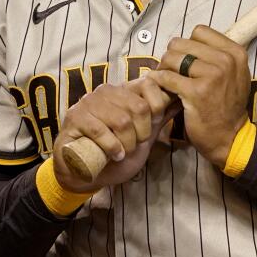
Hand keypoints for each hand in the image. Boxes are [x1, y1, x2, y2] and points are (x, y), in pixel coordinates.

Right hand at [52, 74, 175, 192]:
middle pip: (139, 106)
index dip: (156, 110)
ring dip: (127, 143)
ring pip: (122, 120)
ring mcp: (88, 102)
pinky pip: (100, 130)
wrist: (86, 172)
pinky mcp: (74, 118)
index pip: (150, 85)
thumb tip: (182, 100)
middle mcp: (107, 91)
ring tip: (124, 152)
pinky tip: (114, 155)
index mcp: (124, 90)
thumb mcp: (144, 134)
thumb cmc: (117, 151)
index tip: (149, 130)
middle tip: (135, 145)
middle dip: (142, 133)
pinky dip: (112, 147)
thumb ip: (160, 116)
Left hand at [151, 25, 250, 168]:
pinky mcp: (196, 92)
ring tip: (166, 80)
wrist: (230, 137)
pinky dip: (159, 81)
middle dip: (172, 56)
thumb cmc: (227, 106)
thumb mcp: (235, 75)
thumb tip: (192, 40)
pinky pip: (167, 77)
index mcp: (235, 52)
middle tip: (171, 70)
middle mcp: (226, 60)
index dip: (188, 45)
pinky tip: (161, 88)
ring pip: (172, 57)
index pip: (200, 31)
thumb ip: (219, 55)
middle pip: (182, 43)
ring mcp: (212, 75)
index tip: (186, 59)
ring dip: (164, 68)